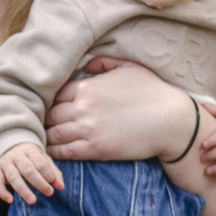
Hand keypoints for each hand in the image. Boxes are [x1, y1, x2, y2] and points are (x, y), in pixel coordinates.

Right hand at [0, 142, 63, 204]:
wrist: (8, 145)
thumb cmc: (30, 156)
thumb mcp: (43, 158)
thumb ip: (53, 171)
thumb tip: (61, 186)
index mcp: (30, 151)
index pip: (40, 163)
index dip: (48, 174)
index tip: (54, 184)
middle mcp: (16, 156)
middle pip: (28, 170)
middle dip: (39, 183)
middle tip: (49, 193)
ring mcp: (5, 164)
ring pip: (13, 177)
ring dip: (23, 190)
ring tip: (32, 201)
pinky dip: (2, 192)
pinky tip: (11, 200)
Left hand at [46, 57, 195, 160]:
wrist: (171, 120)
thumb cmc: (153, 91)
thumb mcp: (129, 67)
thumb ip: (103, 63)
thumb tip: (85, 66)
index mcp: (88, 87)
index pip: (56, 95)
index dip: (53, 102)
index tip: (53, 108)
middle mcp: (82, 107)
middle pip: (51, 115)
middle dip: (47, 120)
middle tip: (45, 125)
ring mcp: (87, 129)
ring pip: (54, 134)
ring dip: (48, 137)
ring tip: (45, 140)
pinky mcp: (95, 149)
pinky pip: (64, 151)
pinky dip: (54, 152)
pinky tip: (52, 152)